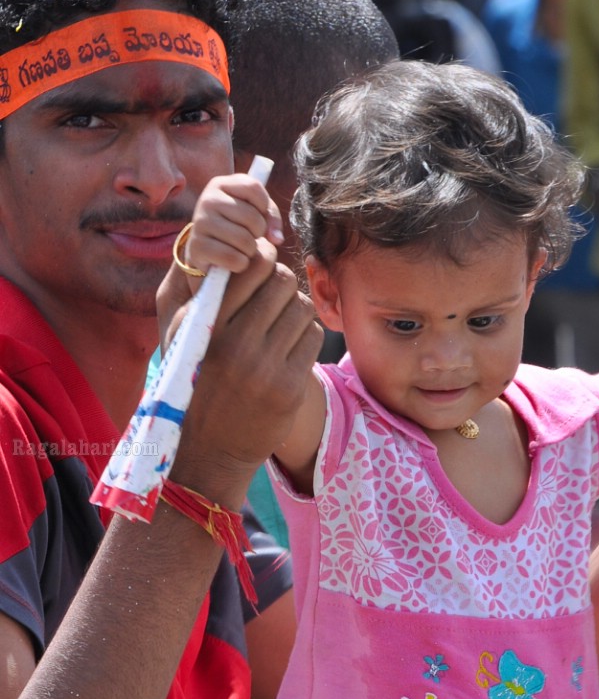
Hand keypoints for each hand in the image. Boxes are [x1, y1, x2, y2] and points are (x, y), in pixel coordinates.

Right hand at [162, 242, 322, 506]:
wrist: (209, 448)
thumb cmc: (196, 380)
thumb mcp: (186, 335)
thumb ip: (210, 293)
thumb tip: (254, 250)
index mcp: (209, 324)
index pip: (254, 266)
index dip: (263, 260)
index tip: (260, 270)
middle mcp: (237, 344)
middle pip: (283, 283)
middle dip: (281, 285)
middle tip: (273, 298)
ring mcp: (266, 368)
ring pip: (302, 308)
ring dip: (295, 310)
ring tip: (280, 324)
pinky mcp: (289, 388)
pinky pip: (312, 337)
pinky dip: (304, 335)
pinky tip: (288, 347)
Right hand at [181, 172, 283, 278]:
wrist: (206, 252)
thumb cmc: (235, 227)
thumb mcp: (253, 212)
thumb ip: (271, 217)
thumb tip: (277, 238)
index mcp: (221, 184)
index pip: (254, 188)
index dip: (264, 207)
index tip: (259, 215)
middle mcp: (208, 199)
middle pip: (253, 218)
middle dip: (259, 233)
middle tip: (249, 236)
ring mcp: (201, 222)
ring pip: (245, 241)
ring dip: (250, 251)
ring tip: (240, 249)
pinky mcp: (198, 247)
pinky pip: (234, 259)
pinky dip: (240, 265)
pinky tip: (232, 262)